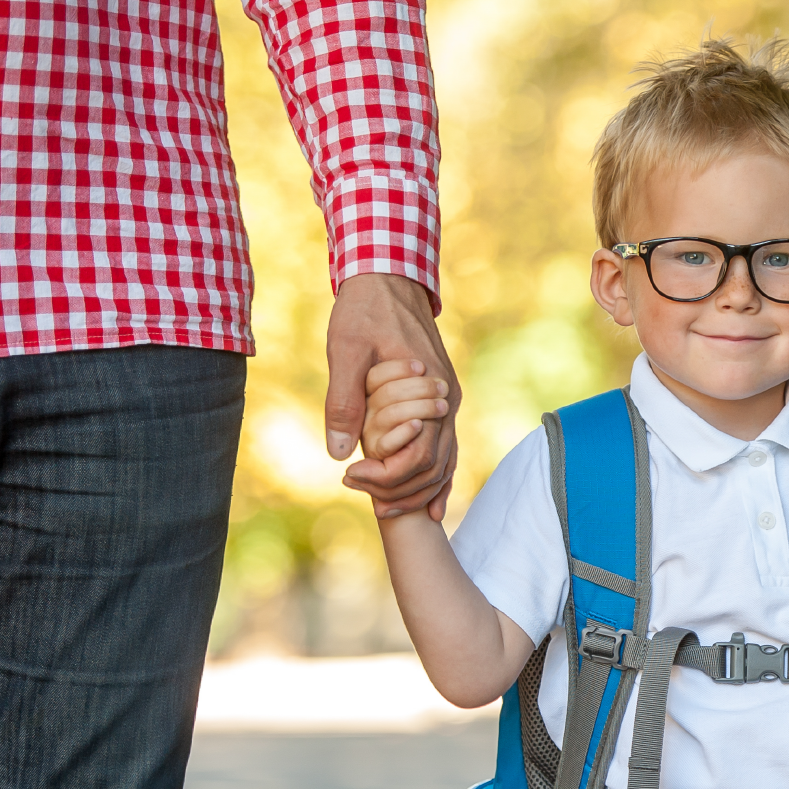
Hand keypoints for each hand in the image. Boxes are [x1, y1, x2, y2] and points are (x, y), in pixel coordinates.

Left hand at [325, 273, 460, 519]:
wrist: (390, 278)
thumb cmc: (365, 310)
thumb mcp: (346, 350)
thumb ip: (344, 400)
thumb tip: (339, 452)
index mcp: (429, 389)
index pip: (419, 454)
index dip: (386, 476)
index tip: (350, 477)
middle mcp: (448, 400)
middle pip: (436, 466)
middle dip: (401, 491)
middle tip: (363, 499)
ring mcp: (449, 402)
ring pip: (446, 462)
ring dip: (420, 491)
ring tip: (387, 509)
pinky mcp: (443, 402)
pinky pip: (448, 448)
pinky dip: (438, 479)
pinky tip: (429, 504)